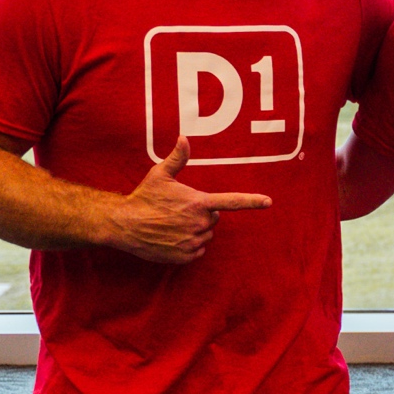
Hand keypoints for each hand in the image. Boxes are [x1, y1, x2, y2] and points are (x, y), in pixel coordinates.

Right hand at [103, 137, 270, 265]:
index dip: (251, 201)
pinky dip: (189, 245)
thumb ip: (177, 158)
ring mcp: (193, 241)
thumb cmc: (143, 197)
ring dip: (195, 230)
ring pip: (206, 235)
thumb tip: (184, 138)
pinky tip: (172, 237)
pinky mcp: (186, 256)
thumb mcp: (160, 174)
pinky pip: (197, 250)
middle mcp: (199, 223)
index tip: (268, 201)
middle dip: (202, 214)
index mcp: (198, 203)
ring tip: (173, 223)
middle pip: (214, 219)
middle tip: (180, 210)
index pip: (231, 201)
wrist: (125, 225)